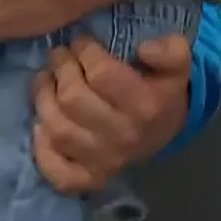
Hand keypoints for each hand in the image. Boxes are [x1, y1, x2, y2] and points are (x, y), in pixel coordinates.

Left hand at [31, 35, 192, 193]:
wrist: (165, 132)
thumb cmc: (163, 91)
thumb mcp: (178, 64)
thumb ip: (170, 51)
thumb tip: (144, 49)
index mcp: (146, 106)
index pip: (101, 73)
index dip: (85, 51)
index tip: (81, 42)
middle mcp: (124, 137)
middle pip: (73, 99)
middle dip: (61, 69)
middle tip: (60, 56)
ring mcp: (105, 162)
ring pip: (58, 129)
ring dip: (43, 100)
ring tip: (45, 79)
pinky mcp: (90, 178)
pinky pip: (57, 170)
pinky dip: (42, 149)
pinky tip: (42, 125)